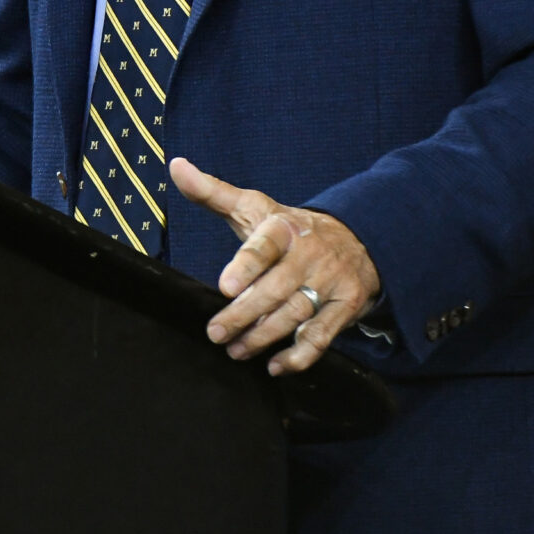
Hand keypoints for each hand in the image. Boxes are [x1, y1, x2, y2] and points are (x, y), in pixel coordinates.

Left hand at [172, 157, 380, 375]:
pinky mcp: (346, 307)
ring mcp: (330, 282)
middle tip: (215, 333)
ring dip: (263, 337)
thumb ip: (214, 192)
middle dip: (244, 314)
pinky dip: (299, 356)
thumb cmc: (290, 228)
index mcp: (284, 227)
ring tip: (235, 350)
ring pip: (295, 315)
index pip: (264, 246)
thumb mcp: (254, 207)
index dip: (246, 266)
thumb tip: (176, 167)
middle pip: (275, 289)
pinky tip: (276, 366)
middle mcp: (309, 255)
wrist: (357, 238)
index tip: (225, 286)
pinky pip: (322, 336)